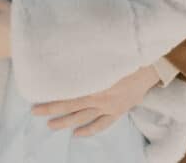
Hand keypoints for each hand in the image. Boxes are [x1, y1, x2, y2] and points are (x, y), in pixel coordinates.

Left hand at [30, 65, 159, 136]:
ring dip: (66, 122)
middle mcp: (100, 98)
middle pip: (71, 107)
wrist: (151, 65)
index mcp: (95, 84)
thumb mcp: (103, 55)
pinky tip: (76, 134)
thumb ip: (85, 59)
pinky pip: (102, 125)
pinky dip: (89, 130)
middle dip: (52, 111)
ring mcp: (109, 107)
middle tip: (35, 112)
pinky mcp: (118, 111)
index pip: (68, 96)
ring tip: (51, 125)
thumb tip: (65, 52)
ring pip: (83, 118)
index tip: (35, 101)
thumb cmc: (126, 55)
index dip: (51, 100)